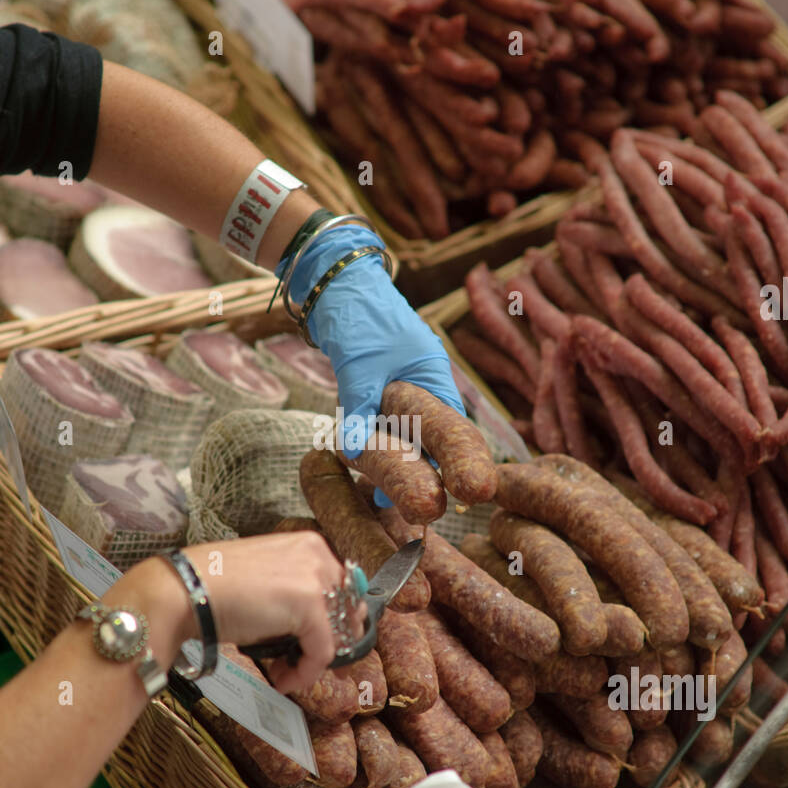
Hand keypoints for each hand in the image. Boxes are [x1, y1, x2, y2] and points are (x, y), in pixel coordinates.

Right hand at [120, 533, 365, 696]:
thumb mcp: (266, 580)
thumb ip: (294, 593)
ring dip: (312, 661)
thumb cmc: (213, 587)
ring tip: (284, 673)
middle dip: (327, 643)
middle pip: (346, 611)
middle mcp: (318, 555)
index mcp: (310, 545)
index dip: (332, 624)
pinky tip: (282, 680)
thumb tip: (314, 627)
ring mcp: (315, 577)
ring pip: (337, 633)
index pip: (342, 590)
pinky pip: (322, 651)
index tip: (312, 647)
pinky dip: (305, 673)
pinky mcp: (309, 605)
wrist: (184, 590)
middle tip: (301, 664)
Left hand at [283, 226, 465, 495]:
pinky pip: (381, 423)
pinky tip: (361, 467)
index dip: (453, 464)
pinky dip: (374, 443)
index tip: (448, 496)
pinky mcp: (376, 385)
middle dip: (419, 471)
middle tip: (408, 507)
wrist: (334, 281)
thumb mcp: (360, 364)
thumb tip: (354, 451)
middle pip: (428, 436)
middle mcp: (422, 383)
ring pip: (402, 432)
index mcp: (432, 376)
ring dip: (393, 461)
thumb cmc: (359, 314)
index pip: (453, 429)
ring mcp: (399, 384)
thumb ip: (360, 407)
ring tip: (382, 498)